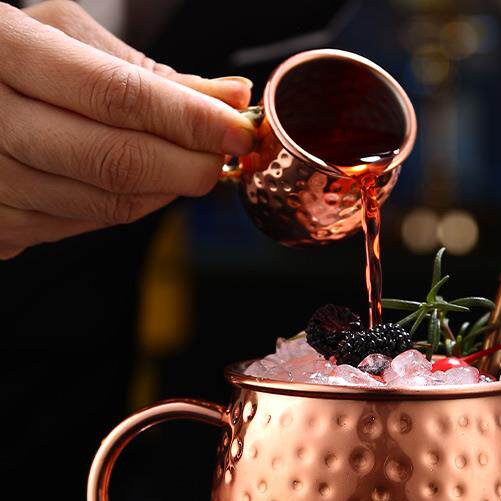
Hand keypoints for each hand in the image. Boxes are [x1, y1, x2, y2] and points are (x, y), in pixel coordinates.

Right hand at [0, 1, 255, 258]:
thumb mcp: (65, 37)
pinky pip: (90, 224)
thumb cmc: (7, 58)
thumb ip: (148, 73)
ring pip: (110, 202)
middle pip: (117, 160)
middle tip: (224, 156)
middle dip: (190, 164)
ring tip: (186, 162)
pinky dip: (132, 205)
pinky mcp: (0, 225)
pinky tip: (141, 181)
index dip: (189, 119)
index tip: (239, 130)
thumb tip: (232, 99)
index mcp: (0, 49)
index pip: (116, 95)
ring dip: (167, 188)